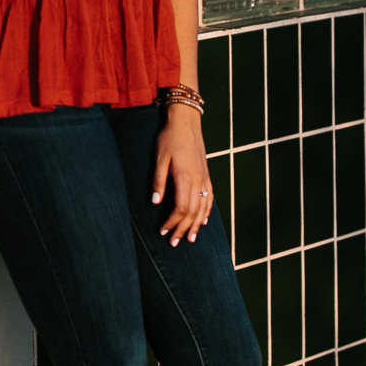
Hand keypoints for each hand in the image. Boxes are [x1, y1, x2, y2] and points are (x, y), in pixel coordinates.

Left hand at [151, 105, 211, 246]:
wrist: (186, 123)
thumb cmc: (170, 139)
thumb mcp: (160, 158)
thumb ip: (158, 181)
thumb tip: (155, 203)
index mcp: (185, 177)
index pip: (181, 208)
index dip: (172, 222)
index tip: (162, 231)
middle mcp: (198, 180)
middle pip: (193, 212)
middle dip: (183, 229)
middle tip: (173, 242)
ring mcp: (205, 178)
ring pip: (203, 208)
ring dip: (196, 225)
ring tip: (190, 239)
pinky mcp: (207, 175)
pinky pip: (210, 198)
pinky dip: (207, 212)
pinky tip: (204, 221)